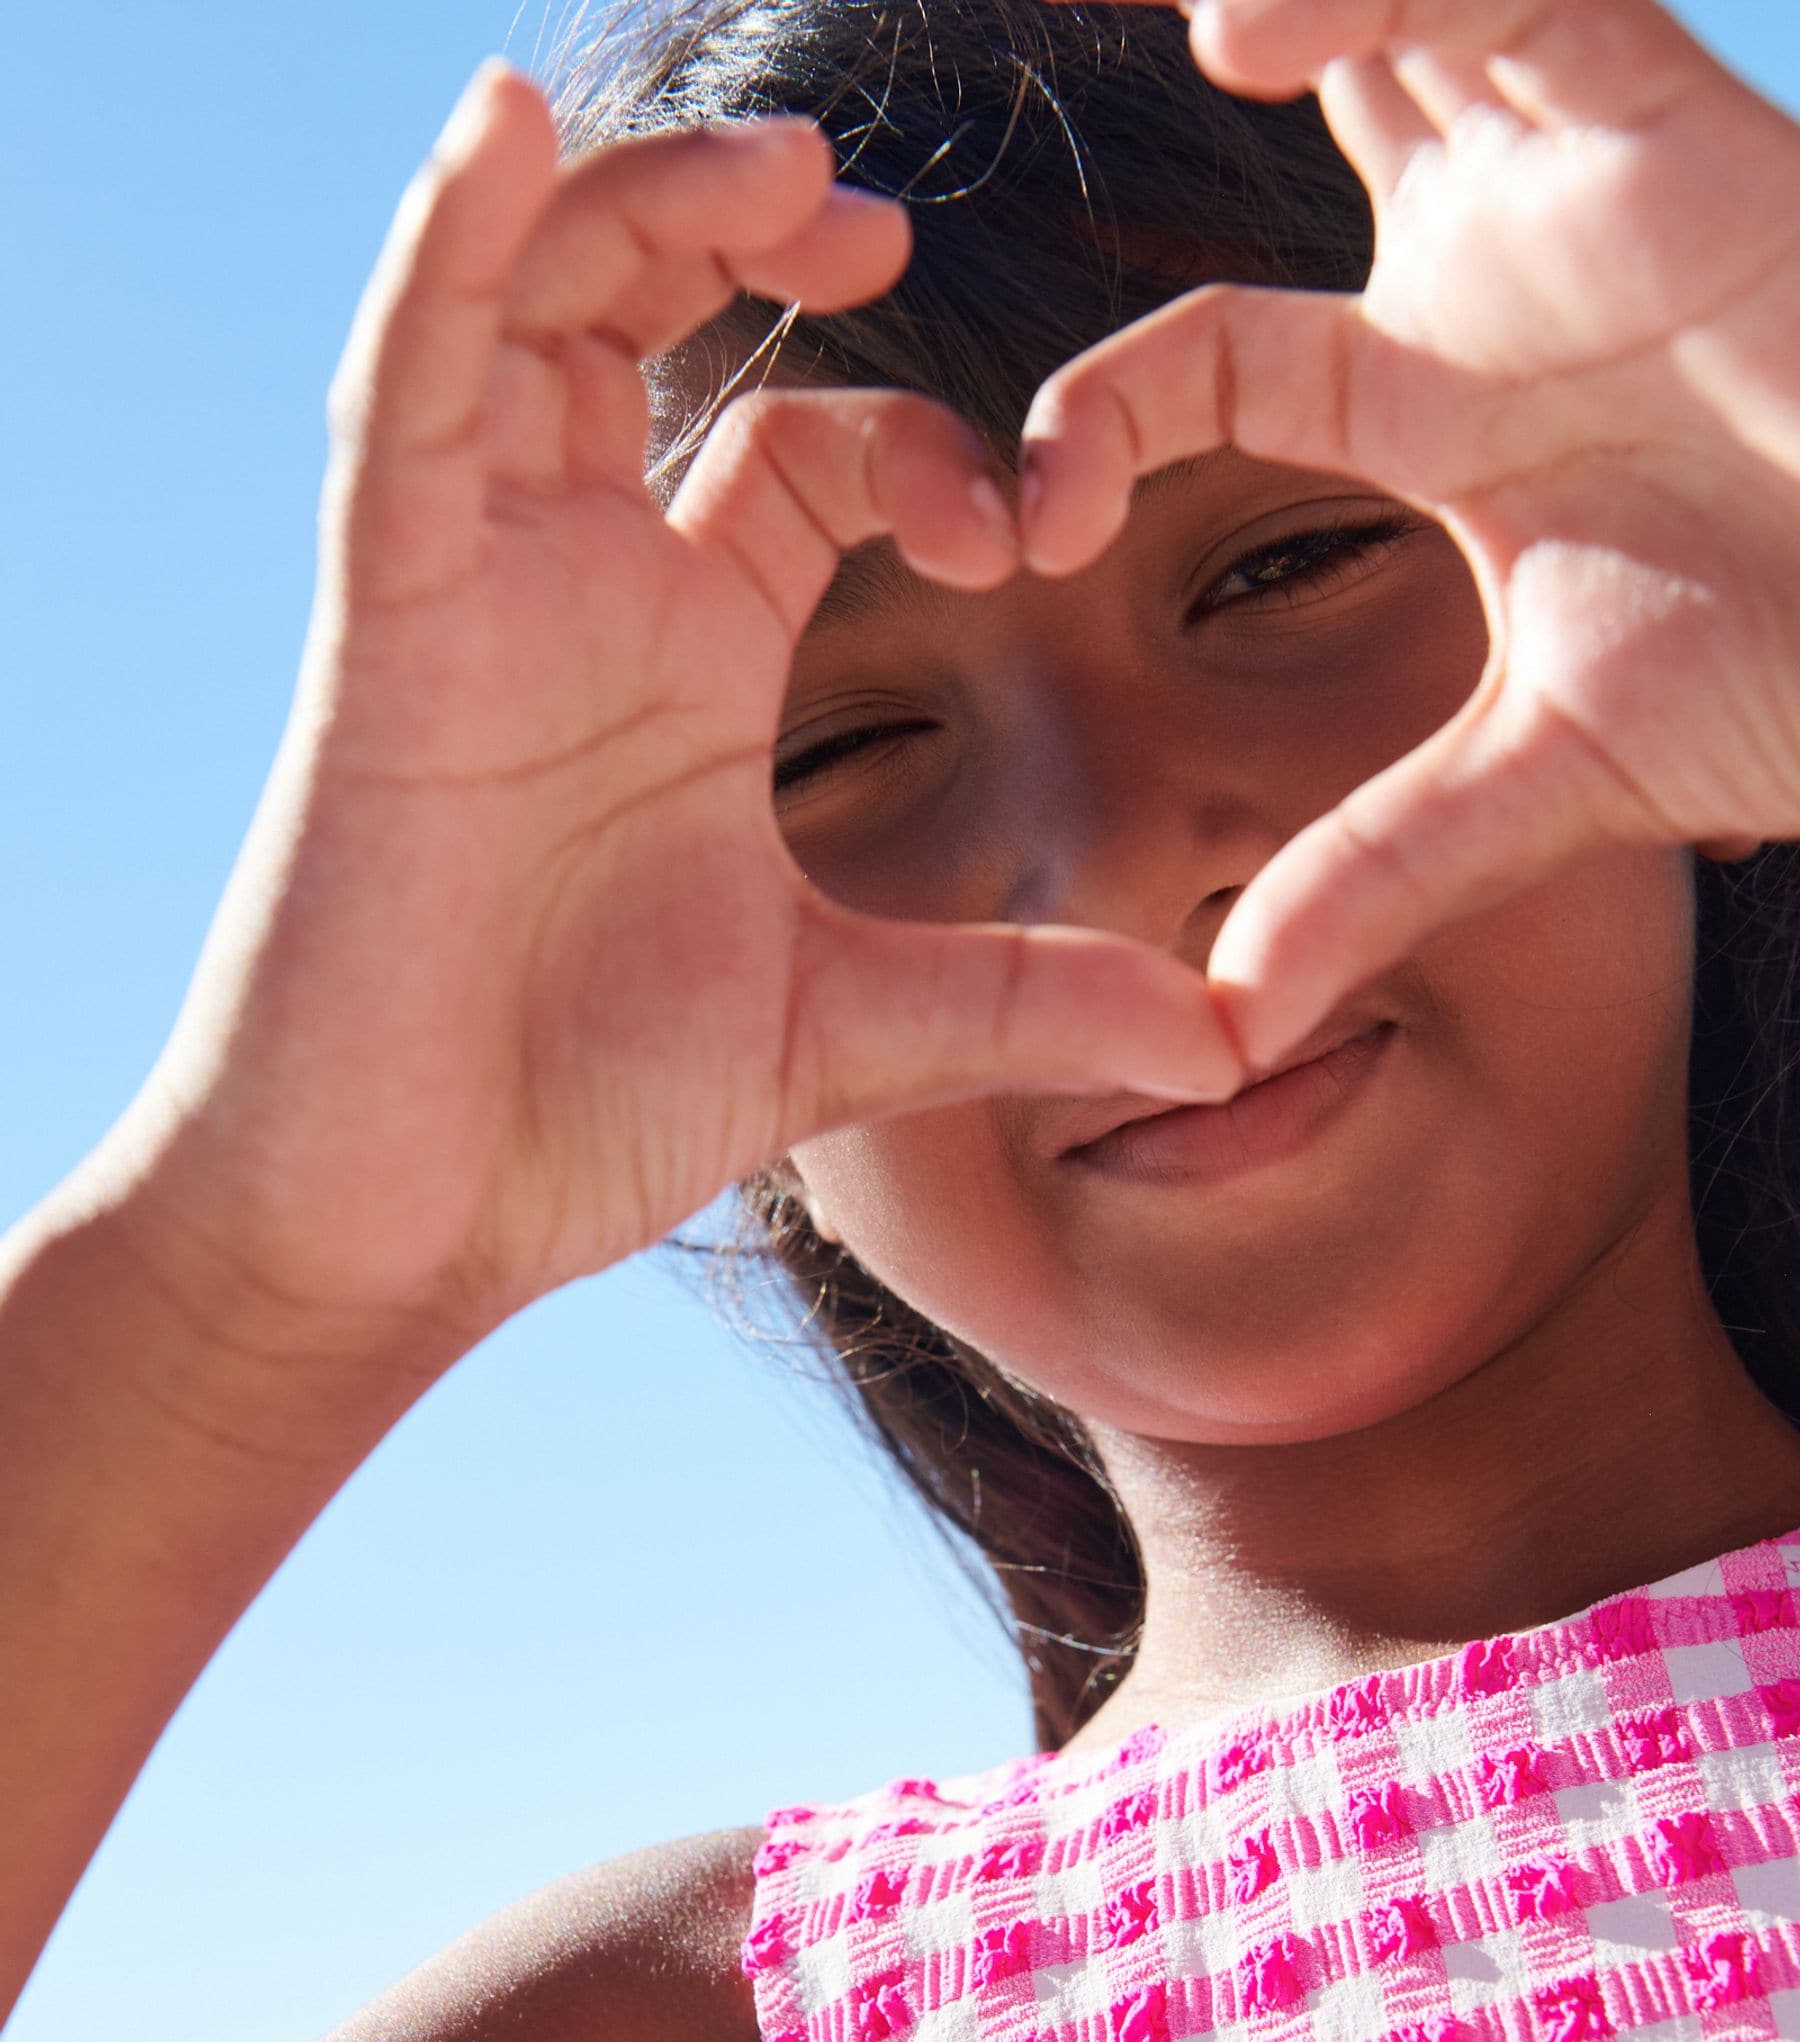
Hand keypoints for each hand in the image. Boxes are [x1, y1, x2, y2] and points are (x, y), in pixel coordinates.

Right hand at [121, 67, 1233, 1339]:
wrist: (411, 1219)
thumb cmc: (584, 1112)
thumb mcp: (848, 1033)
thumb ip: (1029, 1004)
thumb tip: (1228, 1039)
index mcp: (689, 661)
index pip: (806, 457)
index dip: (923, 447)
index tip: (1024, 528)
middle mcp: (582, 594)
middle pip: (649, 326)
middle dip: (748, 229)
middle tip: (867, 202)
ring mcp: (480, 594)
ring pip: (532, 316)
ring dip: (636, 205)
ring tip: (777, 159)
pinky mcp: (389, 628)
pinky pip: (403, 401)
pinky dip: (440, 259)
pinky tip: (497, 135)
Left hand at [1021, 0, 1799, 1066]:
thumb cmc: (1786, 684)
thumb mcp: (1534, 782)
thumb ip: (1372, 876)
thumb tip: (1226, 1028)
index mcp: (1433, 405)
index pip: (1208, 359)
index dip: (1098, 421)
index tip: (1028, 527)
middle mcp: (1487, 272)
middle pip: (1302, 114)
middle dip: (1181, 80)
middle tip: (1019, 63)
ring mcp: (1576, 183)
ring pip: (1394, 14)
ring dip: (1277, 3)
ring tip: (1157, 35)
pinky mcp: (1673, 124)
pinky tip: (1253, 34)